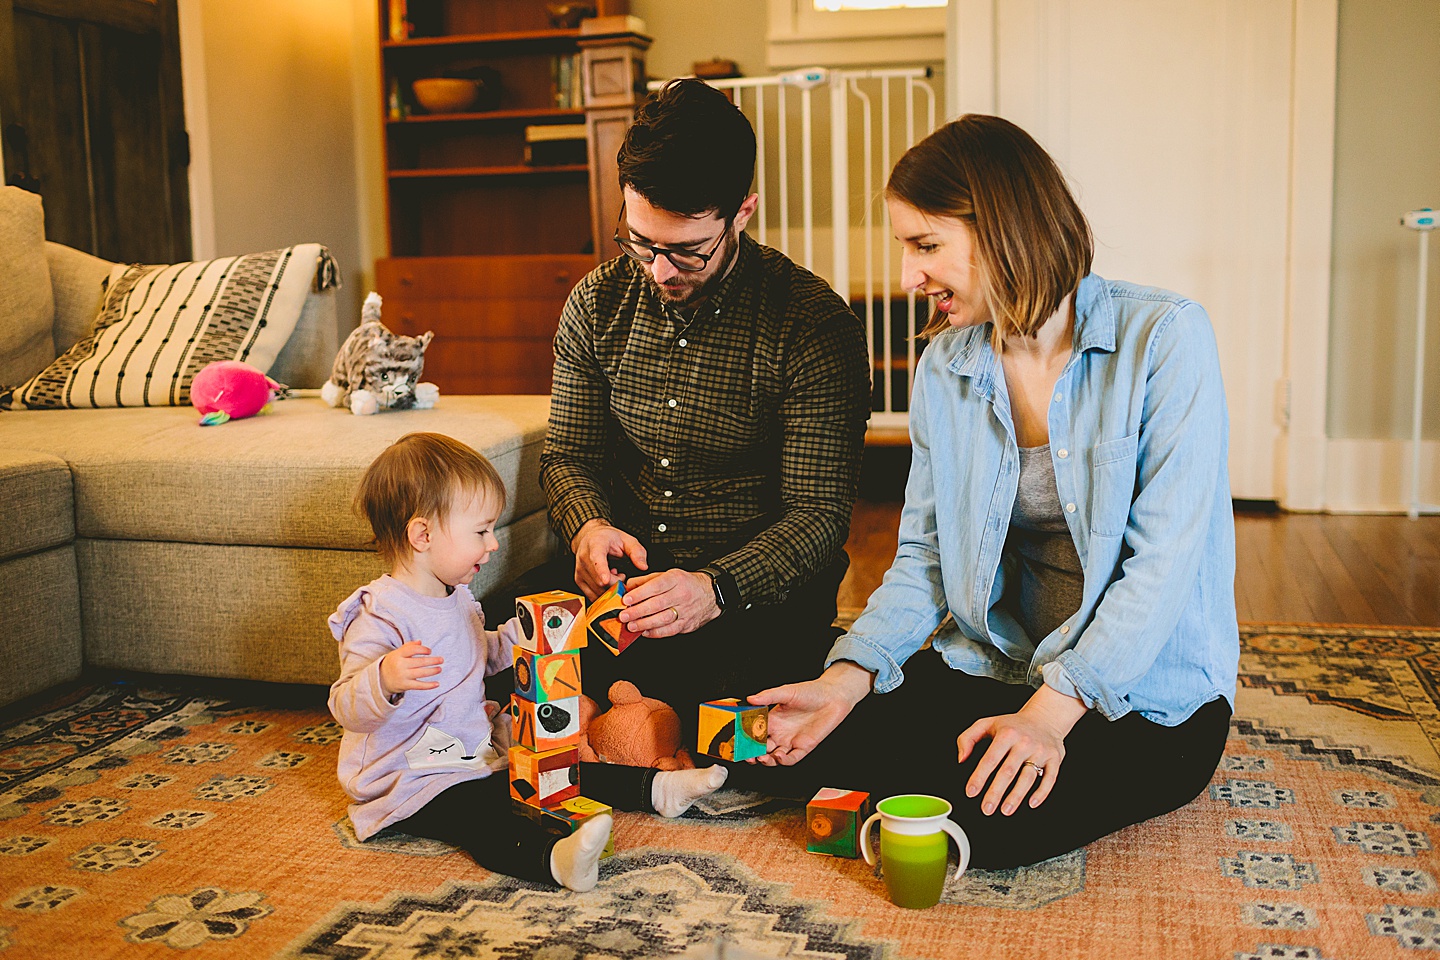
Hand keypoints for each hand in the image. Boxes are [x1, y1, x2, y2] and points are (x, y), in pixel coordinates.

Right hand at [378, 641, 443, 696]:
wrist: (380, 679)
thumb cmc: (392, 663)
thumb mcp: (397, 653)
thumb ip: (408, 647)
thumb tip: (420, 642)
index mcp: (398, 655)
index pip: (413, 650)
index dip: (423, 649)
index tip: (430, 651)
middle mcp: (400, 665)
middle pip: (420, 662)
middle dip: (433, 660)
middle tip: (441, 660)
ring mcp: (402, 676)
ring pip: (421, 673)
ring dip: (433, 671)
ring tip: (439, 669)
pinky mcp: (405, 685)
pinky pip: (419, 685)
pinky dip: (429, 685)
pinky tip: (437, 684)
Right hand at [570, 519, 647, 599]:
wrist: (591, 538)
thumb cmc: (609, 539)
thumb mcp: (627, 540)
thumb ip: (637, 552)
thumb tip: (643, 566)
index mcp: (595, 544)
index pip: (597, 559)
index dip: (601, 570)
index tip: (606, 579)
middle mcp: (584, 557)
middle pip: (600, 580)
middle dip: (616, 583)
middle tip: (622, 575)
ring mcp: (580, 570)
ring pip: (597, 590)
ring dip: (610, 589)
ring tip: (615, 576)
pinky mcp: (578, 580)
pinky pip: (592, 594)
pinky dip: (603, 593)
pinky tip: (607, 581)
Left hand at [617, 569, 716, 637]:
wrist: (710, 594)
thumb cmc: (687, 583)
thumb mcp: (668, 575)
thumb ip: (647, 580)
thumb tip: (628, 586)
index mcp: (675, 579)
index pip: (655, 586)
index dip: (639, 594)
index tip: (626, 600)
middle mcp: (681, 595)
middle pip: (657, 604)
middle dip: (638, 611)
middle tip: (624, 615)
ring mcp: (685, 610)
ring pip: (663, 619)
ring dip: (645, 624)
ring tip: (632, 626)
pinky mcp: (686, 624)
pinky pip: (669, 630)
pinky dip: (655, 633)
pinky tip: (645, 632)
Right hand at [744, 661, 873, 765]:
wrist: (833, 696)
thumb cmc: (811, 692)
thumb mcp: (787, 691)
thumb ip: (768, 696)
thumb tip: (750, 698)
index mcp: (772, 719)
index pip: (754, 732)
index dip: (745, 738)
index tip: (737, 741)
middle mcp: (780, 732)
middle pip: (761, 748)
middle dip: (752, 753)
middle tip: (746, 755)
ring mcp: (791, 741)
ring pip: (774, 756)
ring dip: (766, 759)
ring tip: (761, 757)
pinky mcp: (804, 747)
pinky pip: (792, 758)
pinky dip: (784, 760)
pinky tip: (779, 756)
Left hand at [956, 684, 1085, 815]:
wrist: (1045, 717)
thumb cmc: (1013, 725)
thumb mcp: (986, 723)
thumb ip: (967, 738)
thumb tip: (961, 758)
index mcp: (1006, 733)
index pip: (990, 759)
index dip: (979, 777)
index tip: (971, 792)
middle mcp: (1024, 742)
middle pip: (1008, 771)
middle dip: (996, 792)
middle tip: (987, 808)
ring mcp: (1041, 751)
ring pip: (1028, 777)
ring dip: (1016, 796)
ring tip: (1005, 810)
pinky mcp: (1055, 758)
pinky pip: (1050, 778)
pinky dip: (1041, 793)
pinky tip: (1031, 803)